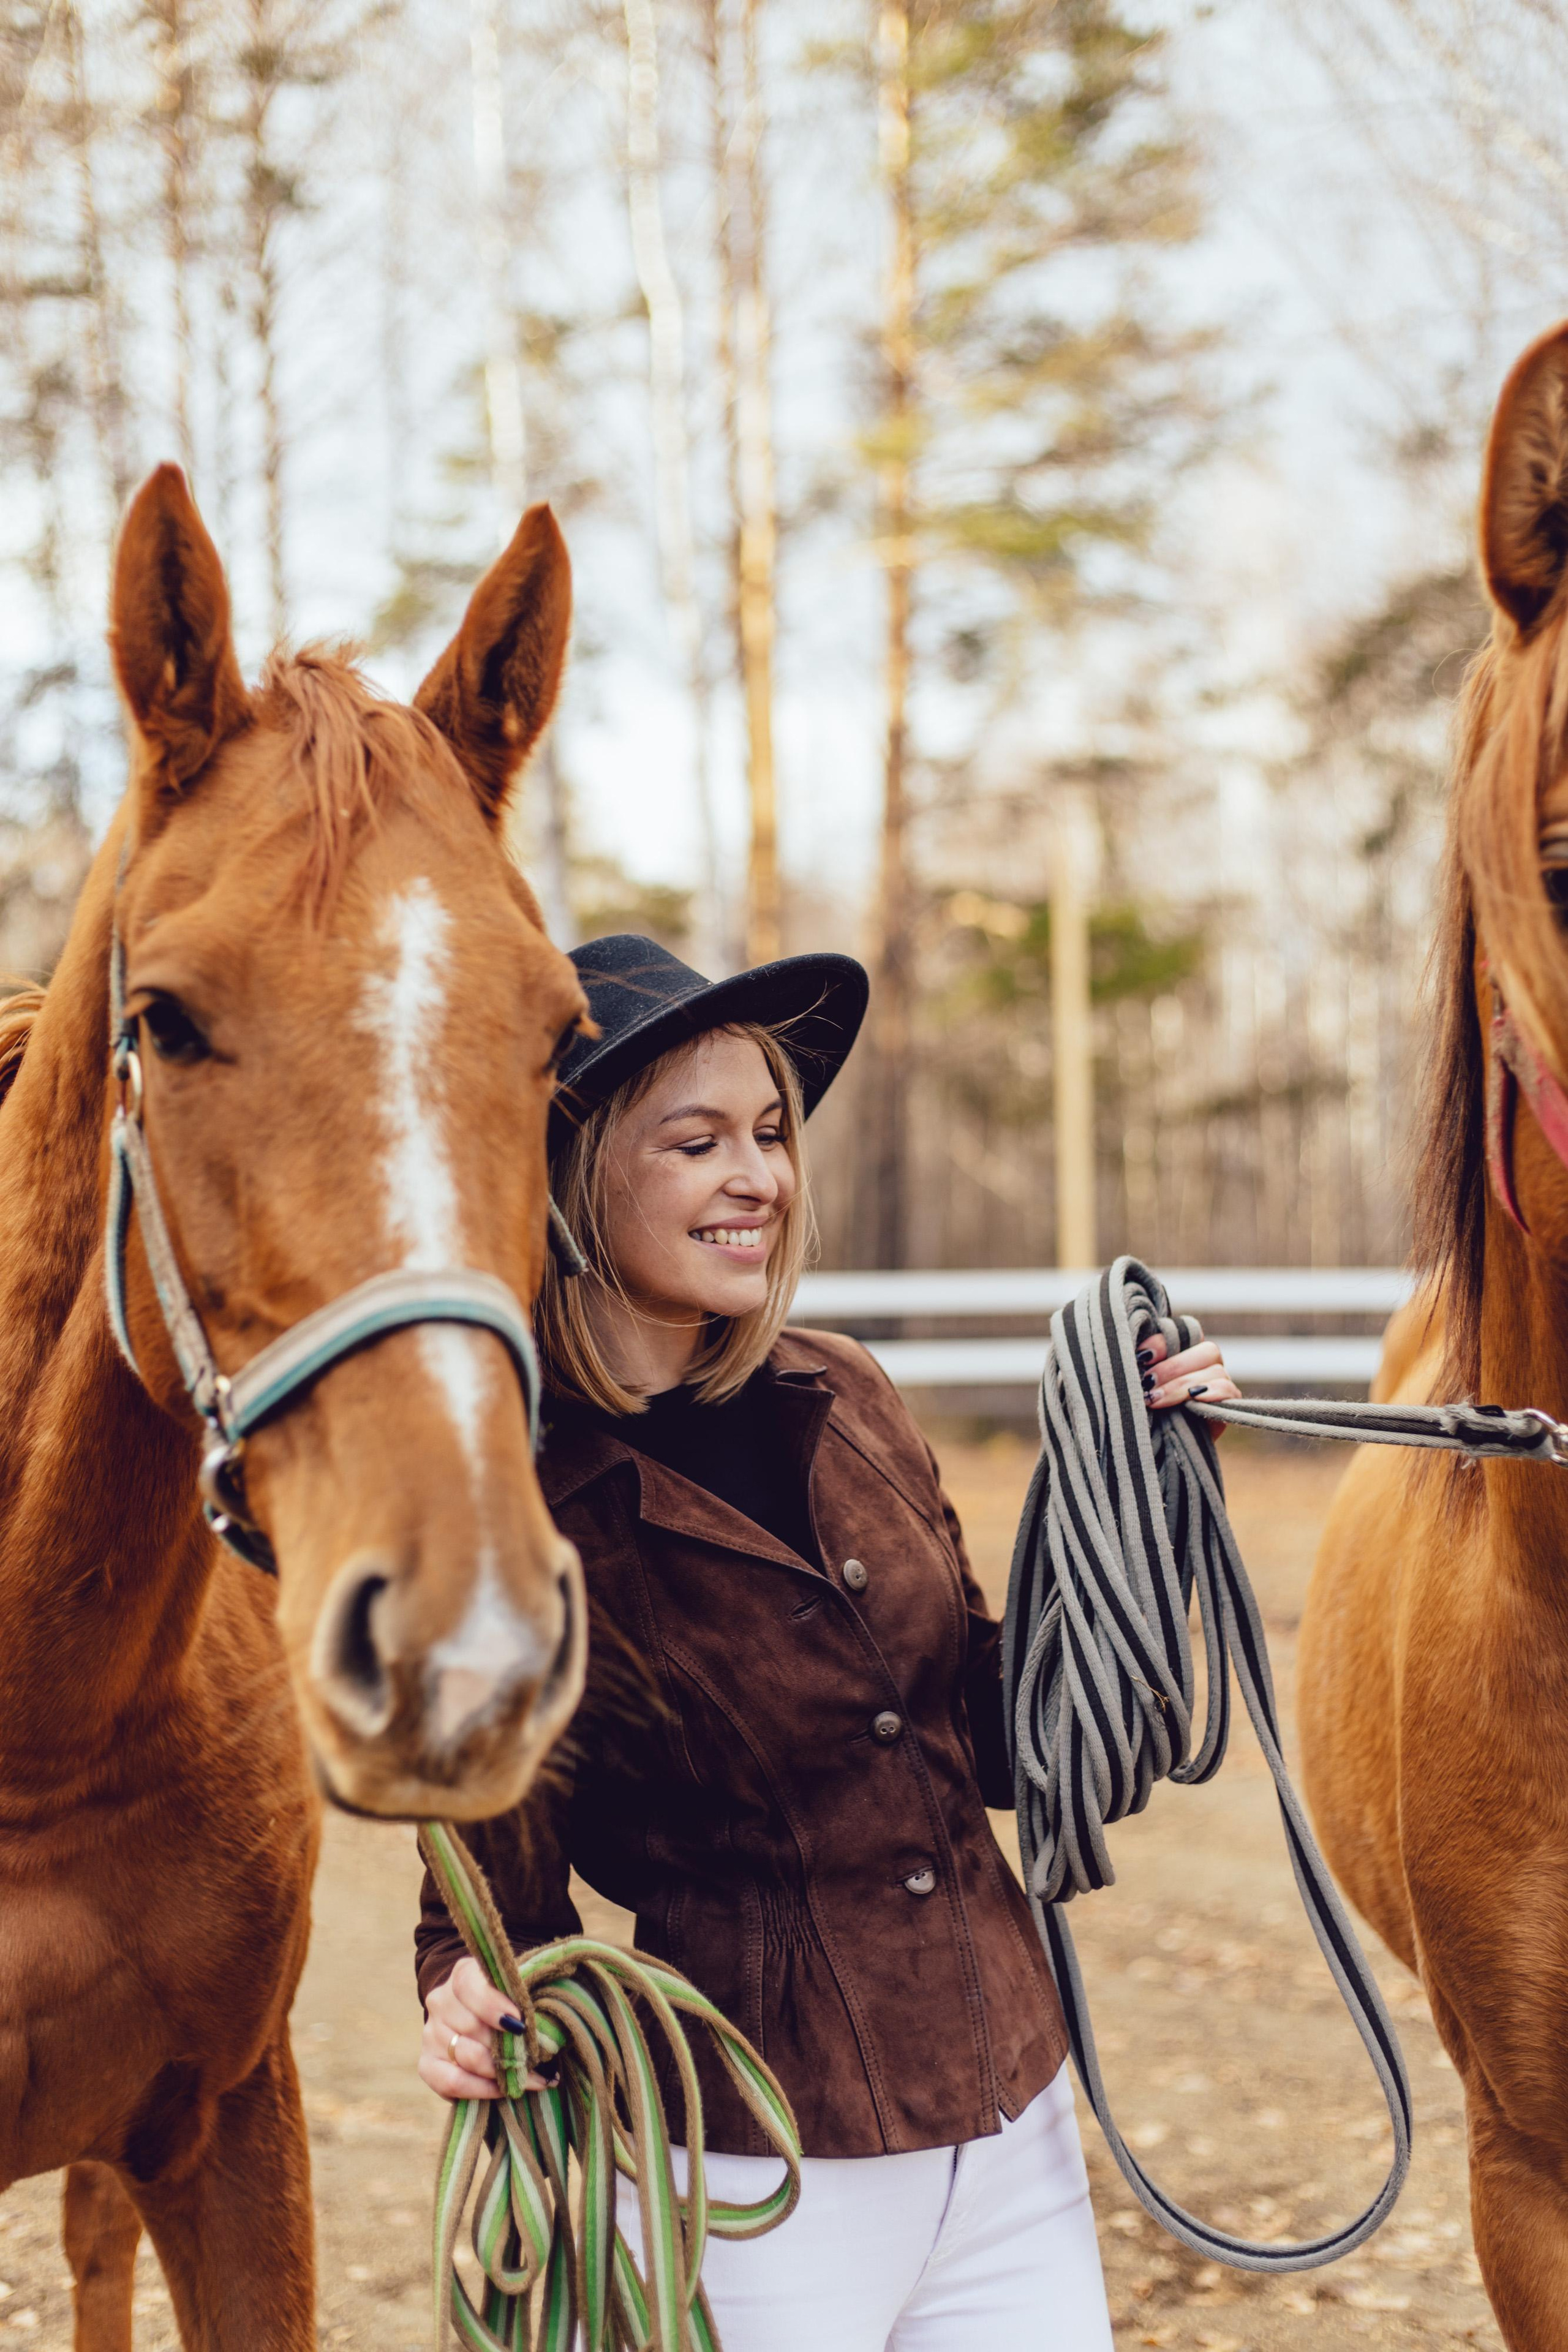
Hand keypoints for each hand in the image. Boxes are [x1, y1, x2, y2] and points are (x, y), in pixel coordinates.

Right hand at [419, 1957, 547, 2102]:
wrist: (478, 2018)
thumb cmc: (508, 2002)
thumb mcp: (516, 1989)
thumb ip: (525, 1998)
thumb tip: (545, 2025)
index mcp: (462, 1975)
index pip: (468, 1986)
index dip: (492, 2005)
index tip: (518, 2022)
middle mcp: (441, 2002)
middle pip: (472, 2026)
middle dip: (507, 2046)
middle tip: (537, 2058)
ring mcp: (431, 2034)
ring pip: (467, 2056)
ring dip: (502, 2070)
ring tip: (531, 2077)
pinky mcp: (427, 2065)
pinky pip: (453, 2082)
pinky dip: (482, 2089)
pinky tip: (505, 2089)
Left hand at [1138, 1331, 1239, 1431]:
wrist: (1159, 1450)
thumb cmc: (1146, 1415)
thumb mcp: (1142, 1389)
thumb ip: (1144, 1371)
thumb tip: (1134, 1356)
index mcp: (1185, 1352)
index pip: (1185, 1332)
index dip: (1164, 1341)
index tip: (1141, 1356)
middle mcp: (1206, 1364)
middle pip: (1206, 1349)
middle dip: (1172, 1367)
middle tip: (1147, 1383)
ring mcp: (1220, 1383)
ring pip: (1215, 1370)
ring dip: (1182, 1385)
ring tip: (1156, 1400)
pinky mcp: (1228, 1405)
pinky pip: (1229, 1390)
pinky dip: (1212, 1392)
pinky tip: (1193, 1399)